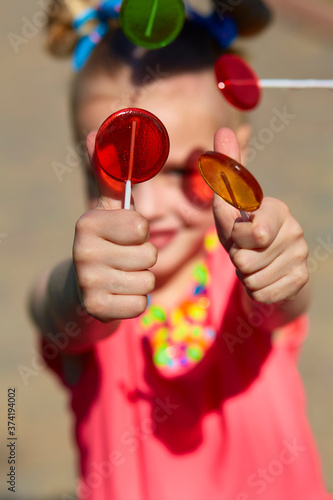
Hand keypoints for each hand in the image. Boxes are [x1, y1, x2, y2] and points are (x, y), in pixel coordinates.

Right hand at [72, 132, 156, 322]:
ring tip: (120, 277)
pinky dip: (135, 302)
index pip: (141, 227)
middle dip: (143, 259)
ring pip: (147, 280)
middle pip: (149, 254)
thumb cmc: (103, 245)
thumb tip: (95, 133)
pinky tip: (117, 296)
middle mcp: (83, 251)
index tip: (122, 236)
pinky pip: (141, 304)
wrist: (79, 290)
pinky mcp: (96, 309)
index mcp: (87, 223)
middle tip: (122, 260)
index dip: (139, 233)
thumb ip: (106, 174)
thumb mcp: (105, 211)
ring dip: (140, 281)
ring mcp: (88, 282)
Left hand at [212, 128, 308, 303]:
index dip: (235, 239)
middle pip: (246, 260)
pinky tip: (264, 279)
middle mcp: (294, 231)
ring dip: (245, 277)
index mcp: (277, 210)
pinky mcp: (301, 281)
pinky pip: (262, 295)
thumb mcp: (227, 209)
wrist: (267, 267)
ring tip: (254, 265)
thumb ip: (224, 176)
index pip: (252, 234)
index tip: (240, 233)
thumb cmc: (242, 234)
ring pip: (252, 280)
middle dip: (237, 260)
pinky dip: (255, 292)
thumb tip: (223, 130)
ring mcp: (301, 257)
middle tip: (245, 251)